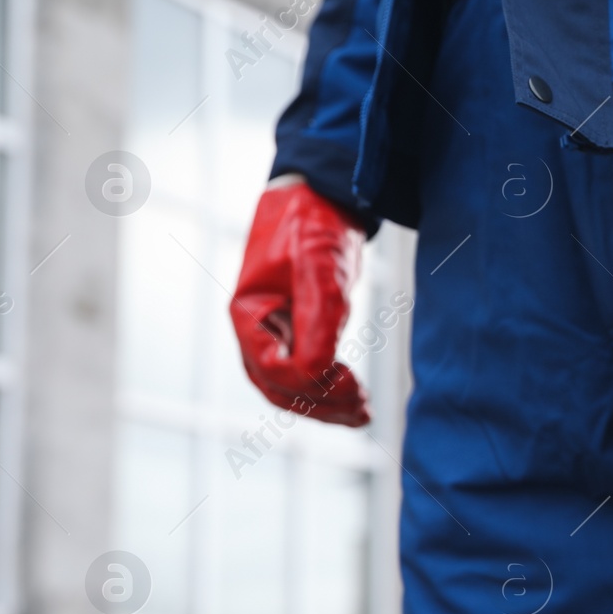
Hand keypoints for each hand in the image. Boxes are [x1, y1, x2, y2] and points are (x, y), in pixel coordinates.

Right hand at [230, 178, 370, 426]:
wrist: (318, 199)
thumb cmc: (312, 224)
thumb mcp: (319, 264)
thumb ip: (319, 315)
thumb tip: (320, 370)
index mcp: (248, 314)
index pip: (272, 368)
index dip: (310, 381)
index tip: (350, 379)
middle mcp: (256, 331)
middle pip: (279, 388)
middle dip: (320, 402)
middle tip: (362, 404)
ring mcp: (274, 336)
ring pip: (292, 390)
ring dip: (327, 406)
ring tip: (364, 413)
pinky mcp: (297, 336)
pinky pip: (306, 377)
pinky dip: (330, 394)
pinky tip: (357, 405)